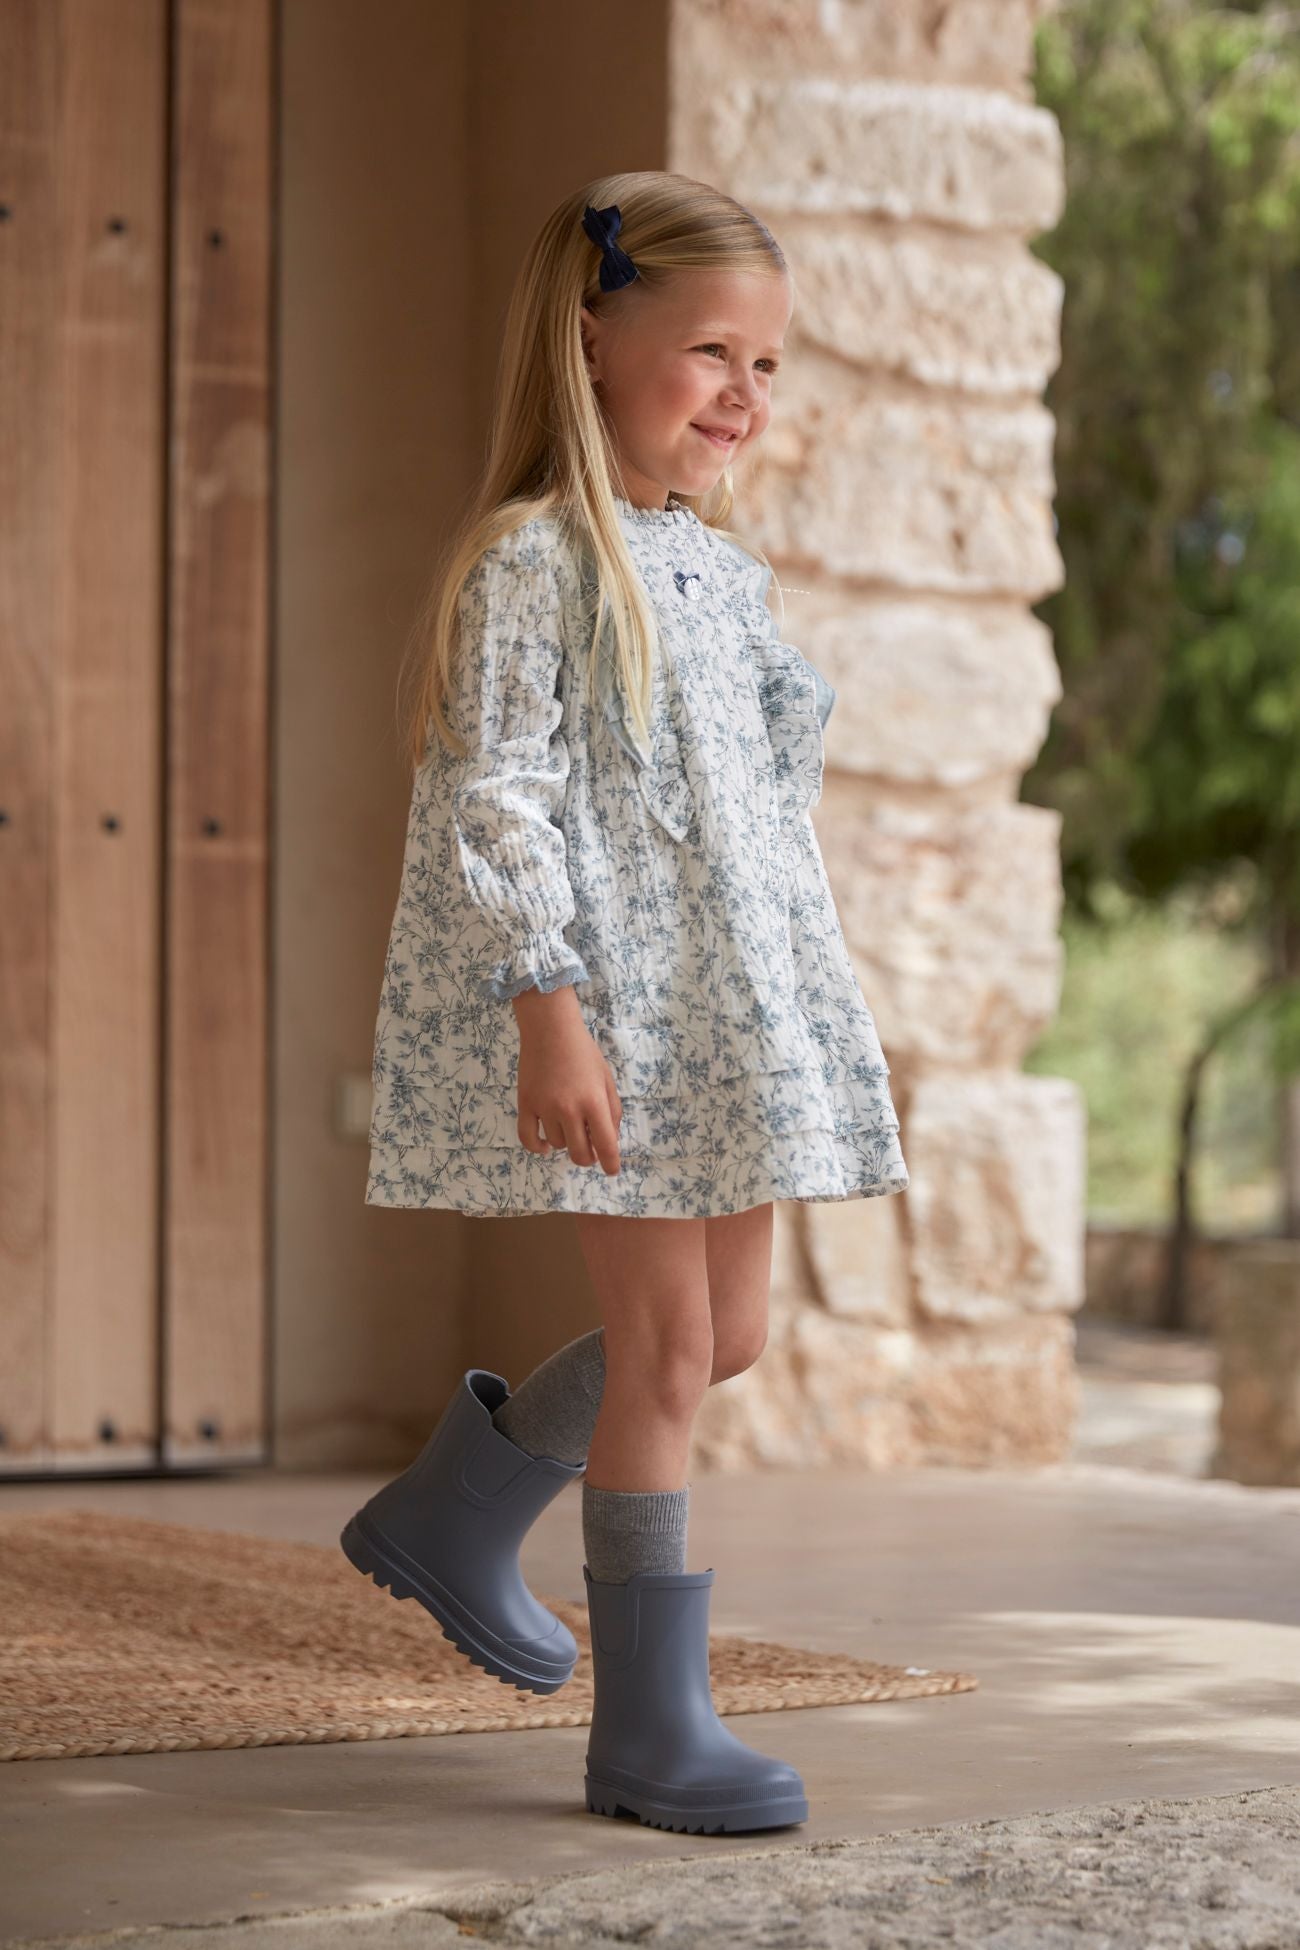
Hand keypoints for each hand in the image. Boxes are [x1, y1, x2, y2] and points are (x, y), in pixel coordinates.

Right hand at [512, 985, 621, 1175]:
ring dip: (566, 1141)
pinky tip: (546, 1146)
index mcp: (594, 1102)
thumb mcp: (606, 1080)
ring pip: (557, 1144)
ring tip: (568, 1124)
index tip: (611, 1171)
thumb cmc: (584, 1053)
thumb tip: (608, 1140)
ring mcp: (545, 1108)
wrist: (550, 1030)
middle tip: (589, 1149)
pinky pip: (528, 1138)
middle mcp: (570, 1109)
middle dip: (588, 1157)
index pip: (605, 1145)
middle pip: (579, 1154)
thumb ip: (612, 1111)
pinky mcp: (526, 1104)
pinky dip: (537, 1148)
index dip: (610, 1163)